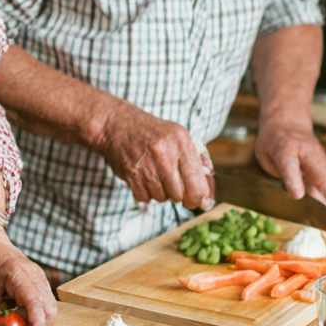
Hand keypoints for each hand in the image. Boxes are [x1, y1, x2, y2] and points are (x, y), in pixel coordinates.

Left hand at [0, 221, 57, 325]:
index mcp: (18, 274)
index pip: (35, 303)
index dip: (37, 324)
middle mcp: (34, 274)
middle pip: (49, 308)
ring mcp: (38, 276)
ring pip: (49, 306)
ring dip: (37, 321)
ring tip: (15, 324)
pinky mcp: (37, 279)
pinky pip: (43, 301)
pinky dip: (35, 313)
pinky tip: (18, 314)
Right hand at [94, 101, 213, 209]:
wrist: (117, 124)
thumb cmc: (153, 132)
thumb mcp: (180, 136)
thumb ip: (199, 161)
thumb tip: (208, 194)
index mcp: (181, 142)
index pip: (196, 181)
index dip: (200, 197)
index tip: (200, 201)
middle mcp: (164, 154)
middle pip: (180, 194)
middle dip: (180, 196)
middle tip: (176, 187)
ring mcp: (146, 165)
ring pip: (163, 198)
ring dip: (162, 193)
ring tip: (157, 176)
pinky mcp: (131, 175)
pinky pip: (145, 198)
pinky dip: (147, 194)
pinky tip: (145, 179)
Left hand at [255, 118, 325, 217]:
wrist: (287, 122)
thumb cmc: (273, 142)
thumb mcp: (265, 154)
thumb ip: (279, 172)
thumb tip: (296, 192)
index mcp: (285, 149)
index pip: (289, 165)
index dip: (293, 180)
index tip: (297, 196)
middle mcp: (306, 152)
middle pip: (319, 175)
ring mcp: (319, 156)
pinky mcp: (324, 161)